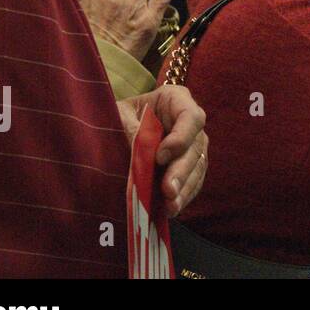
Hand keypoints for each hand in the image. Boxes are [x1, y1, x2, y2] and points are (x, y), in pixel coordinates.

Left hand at [118, 85, 207, 216]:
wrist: (111, 129)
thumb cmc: (115, 115)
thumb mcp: (117, 116)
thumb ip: (130, 131)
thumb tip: (141, 155)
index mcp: (175, 100)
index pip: (190, 117)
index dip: (181, 137)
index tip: (160, 157)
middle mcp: (189, 122)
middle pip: (196, 146)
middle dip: (182, 171)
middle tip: (168, 190)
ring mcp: (192, 145)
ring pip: (197, 167)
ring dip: (185, 188)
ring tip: (171, 206)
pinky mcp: (188, 166)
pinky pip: (193, 182)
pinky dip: (183, 195)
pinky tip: (171, 209)